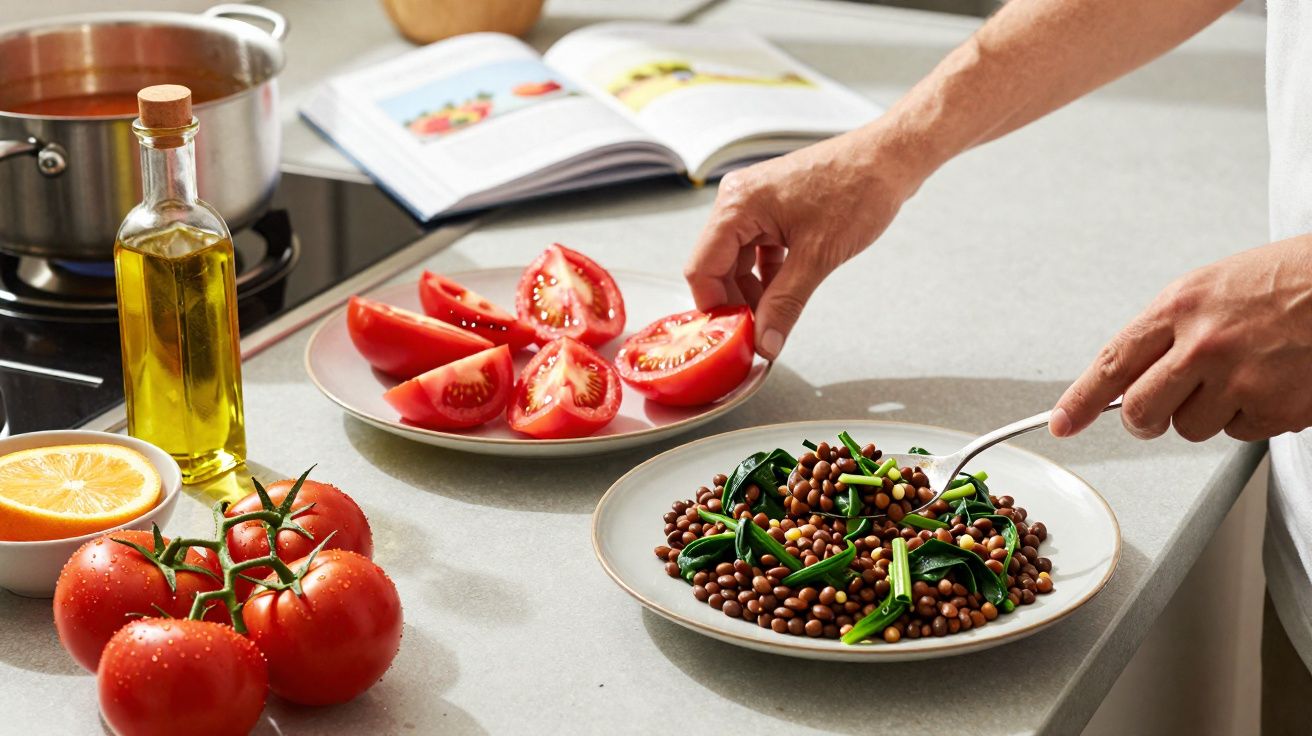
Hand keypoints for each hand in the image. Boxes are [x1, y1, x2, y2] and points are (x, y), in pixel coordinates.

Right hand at [684, 131, 923, 359]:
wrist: (890, 158)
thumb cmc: (858, 187)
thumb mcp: (818, 256)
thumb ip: (785, 303)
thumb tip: (766, 341)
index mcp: (738, 205)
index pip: (702, 268)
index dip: (715, 307)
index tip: (734, 336)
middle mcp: (739, 199)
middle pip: (716, 265)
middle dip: (735, 302)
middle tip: (757, 333)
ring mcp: (755, 202)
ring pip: (737, 259)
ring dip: (753, 290)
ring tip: (774, 316)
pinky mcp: (773, 207)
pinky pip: (757, 248)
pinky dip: (767, 274)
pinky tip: (784, 292)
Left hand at [1051, 236, 1311, 441]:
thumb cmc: (1284, 281)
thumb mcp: (1209, 288)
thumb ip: (1164, 331)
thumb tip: (1123, 377)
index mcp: (1179, 307)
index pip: (1112, 363)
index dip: (1080, 400)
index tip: (1062, 424)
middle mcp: (1203, 345)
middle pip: (1140, 411)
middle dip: (1144, 419)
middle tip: (1160, 411)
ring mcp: (1240, 380)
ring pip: (1189, 428)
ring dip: (1207, 413)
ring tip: (1241, 374)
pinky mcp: (1275, 409)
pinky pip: (1238, 434)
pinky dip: (1250, 417)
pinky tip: (1272, 383)